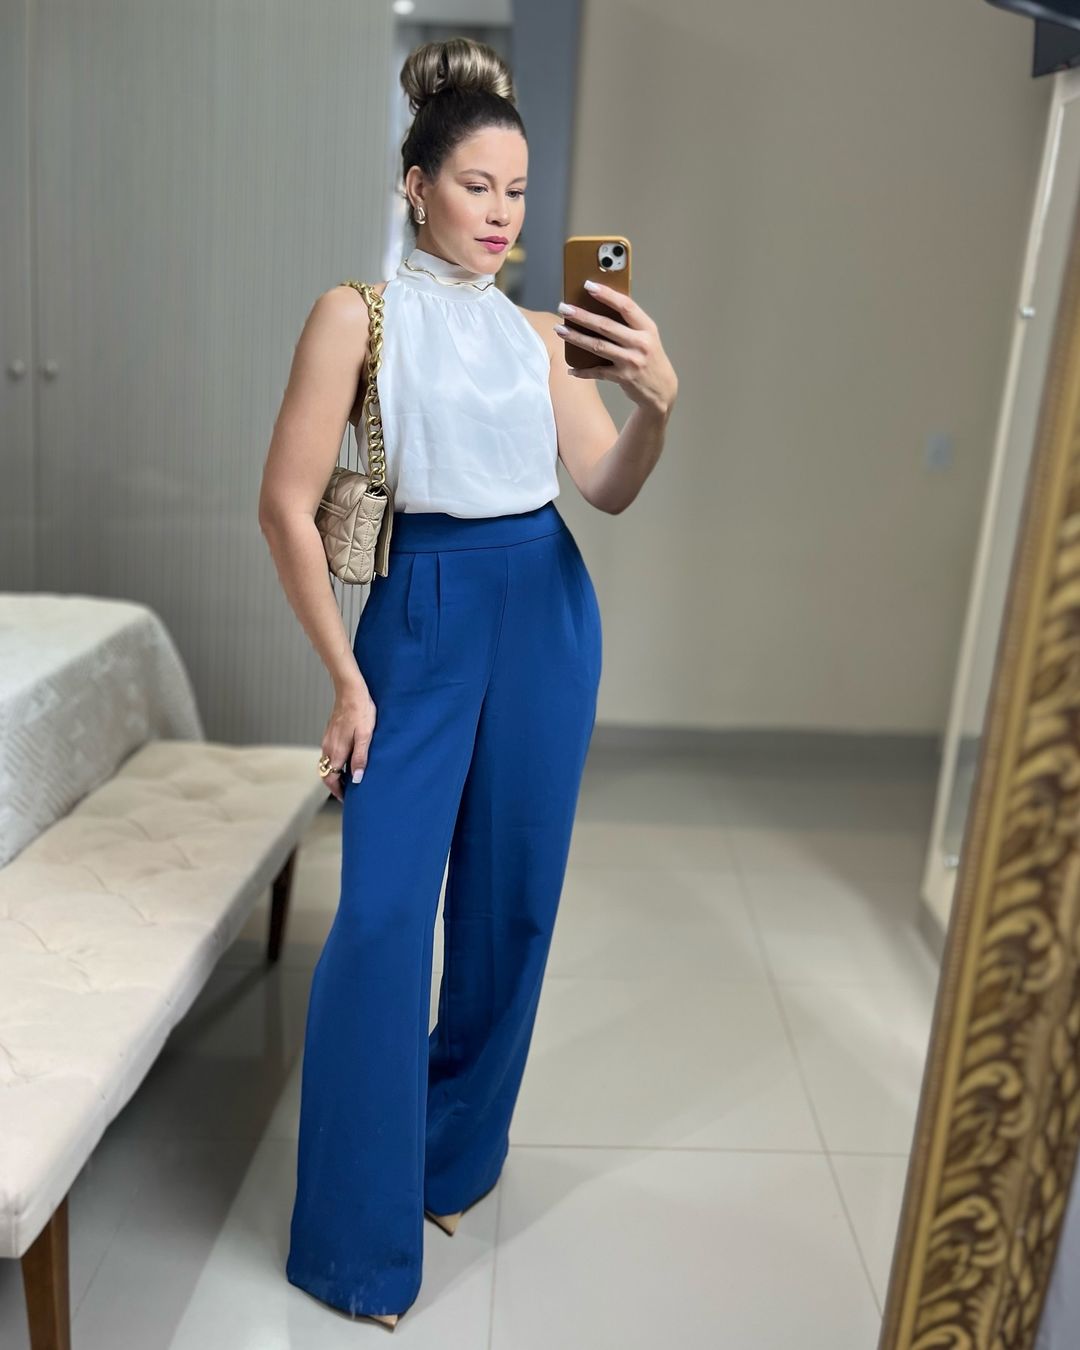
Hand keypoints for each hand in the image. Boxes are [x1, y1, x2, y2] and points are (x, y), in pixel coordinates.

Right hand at [320, 684, 376, 802]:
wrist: (350, 690)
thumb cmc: (360, 711)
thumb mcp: (365, 736)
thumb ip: (360, 758)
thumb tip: (357, 779)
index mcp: (337, 751)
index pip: (330, 778)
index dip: (337, 791)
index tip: (346, 798)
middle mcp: (328, 747)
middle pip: (326, 772)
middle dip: (334, 784)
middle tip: (347, 791)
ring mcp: (327, 739)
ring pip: (326, 762)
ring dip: (334, 772)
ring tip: (348, 778)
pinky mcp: (330, 732)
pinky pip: (328, 753)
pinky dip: (335, 762)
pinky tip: (346, 759)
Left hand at [555, 281, 677, 415]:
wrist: (663, 390)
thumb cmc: (651, 358)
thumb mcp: (648, 337)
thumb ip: (630, 324)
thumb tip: (599, 308)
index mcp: (647, 328)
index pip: (626, 306)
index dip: (607, 295)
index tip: (588, 286)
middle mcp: (640, 343)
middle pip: (606, 326)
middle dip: (582, 316)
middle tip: (564, 308)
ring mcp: (631, 361)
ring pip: (598, 346)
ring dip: (576, 338)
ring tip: (560, 330)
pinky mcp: (623, 377)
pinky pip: (598, 372)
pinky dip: (583, 371)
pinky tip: (570, 369)